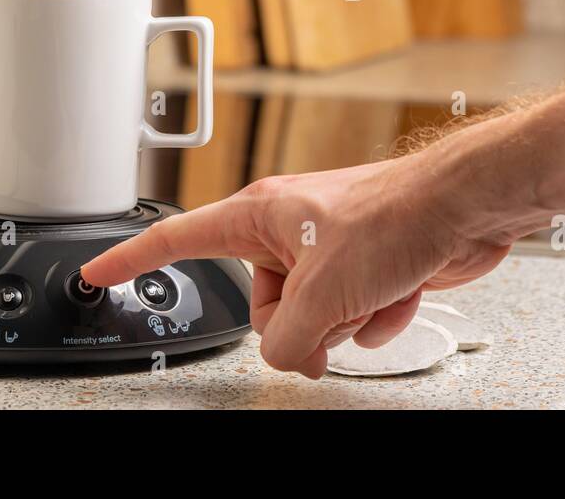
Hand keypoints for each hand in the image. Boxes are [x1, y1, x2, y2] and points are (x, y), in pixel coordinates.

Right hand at [80, 153, 512, 378]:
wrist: (465, 208)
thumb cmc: (396, 216)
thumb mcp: (323, 291)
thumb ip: (284, 338)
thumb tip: (284, 355)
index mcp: (260, 214)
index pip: (178, 238)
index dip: (132, 257)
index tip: (99, 272)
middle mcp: (289, 229)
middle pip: (259, 306)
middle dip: (298, 325)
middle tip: (331, 314)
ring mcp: (329, 250)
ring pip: (310, 319)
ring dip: (345, 320)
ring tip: (373, 292)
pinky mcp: (366, 268)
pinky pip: (352, 318)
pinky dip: (377, 316)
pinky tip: (399, 292)